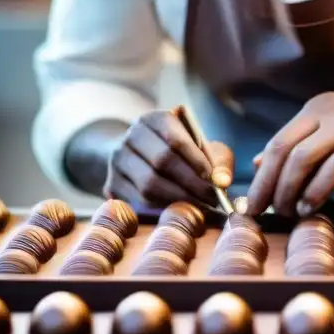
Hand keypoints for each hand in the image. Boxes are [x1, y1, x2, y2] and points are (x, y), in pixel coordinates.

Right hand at [103, 109, 232, 212]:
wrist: (143, 159)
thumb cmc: (183, 153)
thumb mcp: (203, 148)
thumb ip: (218, 161)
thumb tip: (223, 182)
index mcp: (154, 119)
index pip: (175, 139)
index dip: (196, 161)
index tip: (215, 181)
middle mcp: (132, 136)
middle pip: (161, 162)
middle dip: (191, 184)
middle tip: (212, 200)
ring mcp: (118, 160)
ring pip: (148, 185)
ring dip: (178, 200)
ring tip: (200, 209)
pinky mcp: (110, 185)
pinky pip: (137, 203)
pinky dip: (161, 212)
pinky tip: (179, 214)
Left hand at [246, 93, 333, 216]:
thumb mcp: (333, 134)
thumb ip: (299, 146)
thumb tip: (257, 162)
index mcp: (316, 108)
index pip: (277, 142)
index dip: (261, 175)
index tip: (252, 202)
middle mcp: (328, 111)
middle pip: (284, 149)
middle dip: (268, 185)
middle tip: (261, 212)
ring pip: (303, 158)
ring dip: (289, 190)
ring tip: (287, 213)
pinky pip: (333, 168)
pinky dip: (316, 190)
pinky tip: (310, 207)